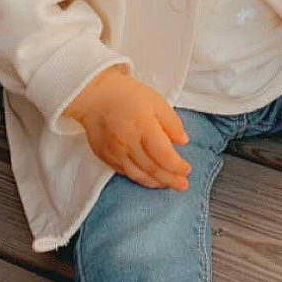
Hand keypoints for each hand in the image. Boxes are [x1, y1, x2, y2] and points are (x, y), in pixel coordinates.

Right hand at [64, 65, 191, 189]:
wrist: (94, 96)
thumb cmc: (128, 95)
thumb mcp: (156, 101)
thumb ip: (172, 123)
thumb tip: (183, 141)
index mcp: (143, 126)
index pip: (163, 155)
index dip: (177, 166)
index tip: (187, 169)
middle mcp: (127, 142)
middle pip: (152, 169)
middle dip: (170, 180)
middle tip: (183, 185)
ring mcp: (114, 152)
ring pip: (139, 175)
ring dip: (156, 183)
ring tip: (168, 184)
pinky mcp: (105, 157)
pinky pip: (126, 172)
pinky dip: (140, 178)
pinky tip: (150, 178)